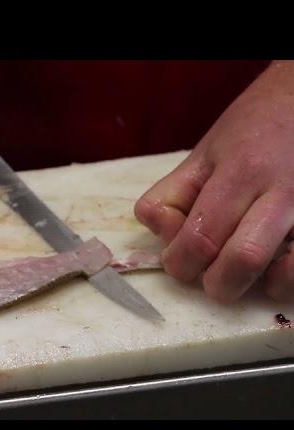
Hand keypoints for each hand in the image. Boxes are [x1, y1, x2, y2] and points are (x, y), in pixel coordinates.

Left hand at [135, 61, 293, 302]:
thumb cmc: (254, 128)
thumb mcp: (205, 152)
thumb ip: (174, 194)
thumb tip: (161, 234)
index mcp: (239, 173)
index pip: (198, 237)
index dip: (179, 262)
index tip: (178, 259)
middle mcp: (280, 192)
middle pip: (241, 260)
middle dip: (215, 283)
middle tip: (209, 275)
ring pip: (281, 275)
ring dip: (253, 286)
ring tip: (243, 275)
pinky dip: (285, 282)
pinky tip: (276, 270)